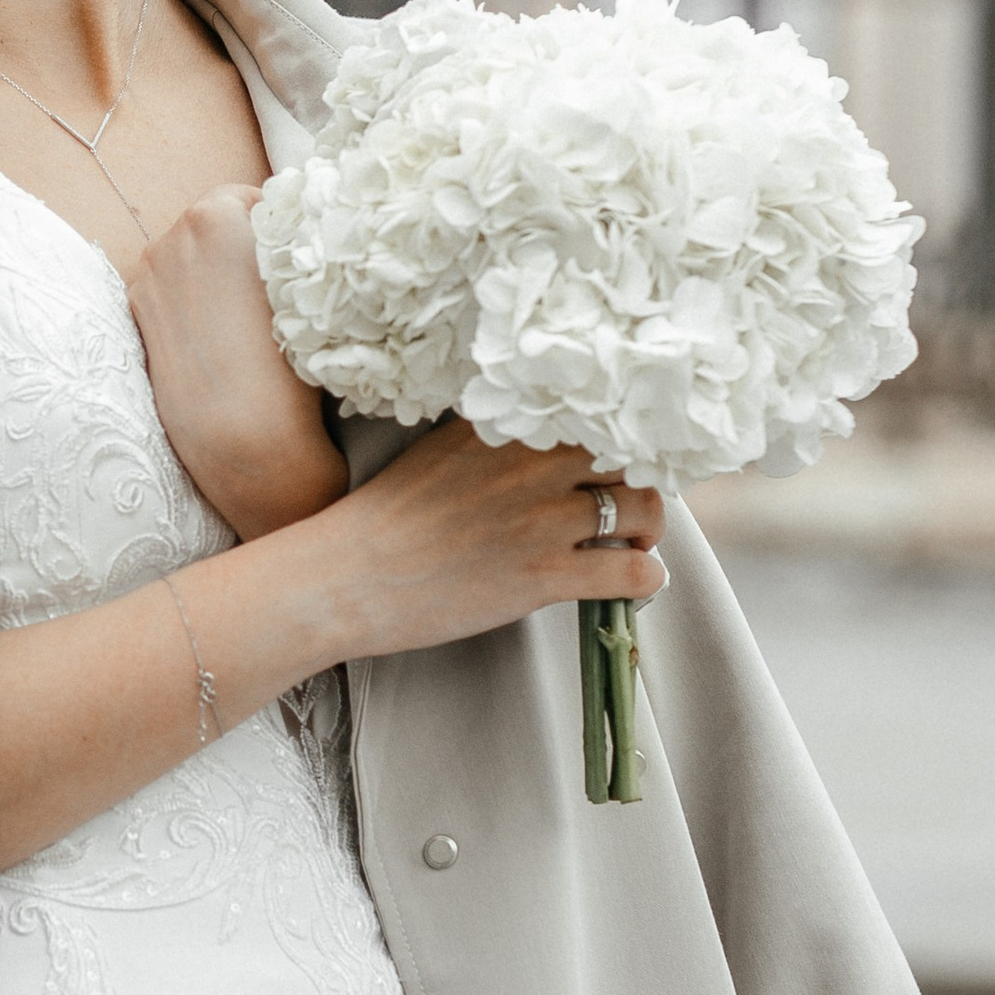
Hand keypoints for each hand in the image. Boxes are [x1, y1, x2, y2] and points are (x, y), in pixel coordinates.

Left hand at [130, 185, 345, 538]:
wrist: (242, 435)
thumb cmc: (291, 358)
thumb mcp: (304, 282)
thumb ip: (288, 239)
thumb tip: (289, 222)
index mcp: (216, 215)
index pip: (252, 196)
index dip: (278, 224)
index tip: (296, 254)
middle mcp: (171, 236)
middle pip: (213, 223)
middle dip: (239, 246)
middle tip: (273, 287)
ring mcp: (148, 276)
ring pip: (188, 257)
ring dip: (213, 273)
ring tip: (246, 319)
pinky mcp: (137, 315)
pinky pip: (170, 291)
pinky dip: (190, 303)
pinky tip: (217, 338)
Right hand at [306, 422, 665, 661]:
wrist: (346, 577)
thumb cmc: (384, 520)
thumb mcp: (439, 451)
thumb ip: (494, 438)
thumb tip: (538, 433)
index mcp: (506, 428)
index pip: (595, 413)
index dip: (620, 437)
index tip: (623, 456)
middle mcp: (531, 464)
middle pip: (630, 457)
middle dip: (641, 483)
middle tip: (631, 506)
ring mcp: (541, 519)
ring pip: (642, 510)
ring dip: (649, 529)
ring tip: (635, 543)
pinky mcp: (544, 575)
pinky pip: (631, 570)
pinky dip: (645, 576)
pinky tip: (634, 580)